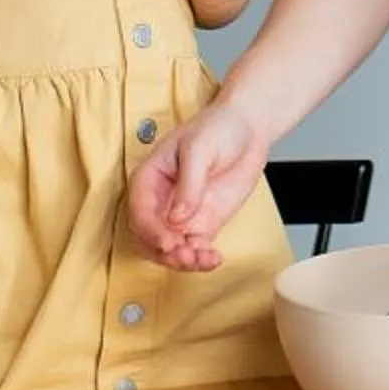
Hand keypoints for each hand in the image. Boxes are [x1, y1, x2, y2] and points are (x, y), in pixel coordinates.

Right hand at [128, 97, 270, 271]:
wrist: (248, 129)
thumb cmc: (218, 128)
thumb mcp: (200, 148)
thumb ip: (189, 184)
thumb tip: (176, 218)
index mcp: (149, 178)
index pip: (140, 211)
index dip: (151, 231)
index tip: (168, 243)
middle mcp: (160, 201)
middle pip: (150, 237)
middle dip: (164, 252)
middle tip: (185, 256)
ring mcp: (181, 215)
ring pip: (170, 249)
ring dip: (182, 261)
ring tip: (203, 260)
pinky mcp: (202, 224)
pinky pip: (195, 249)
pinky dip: (201, 260)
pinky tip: (214, 259)